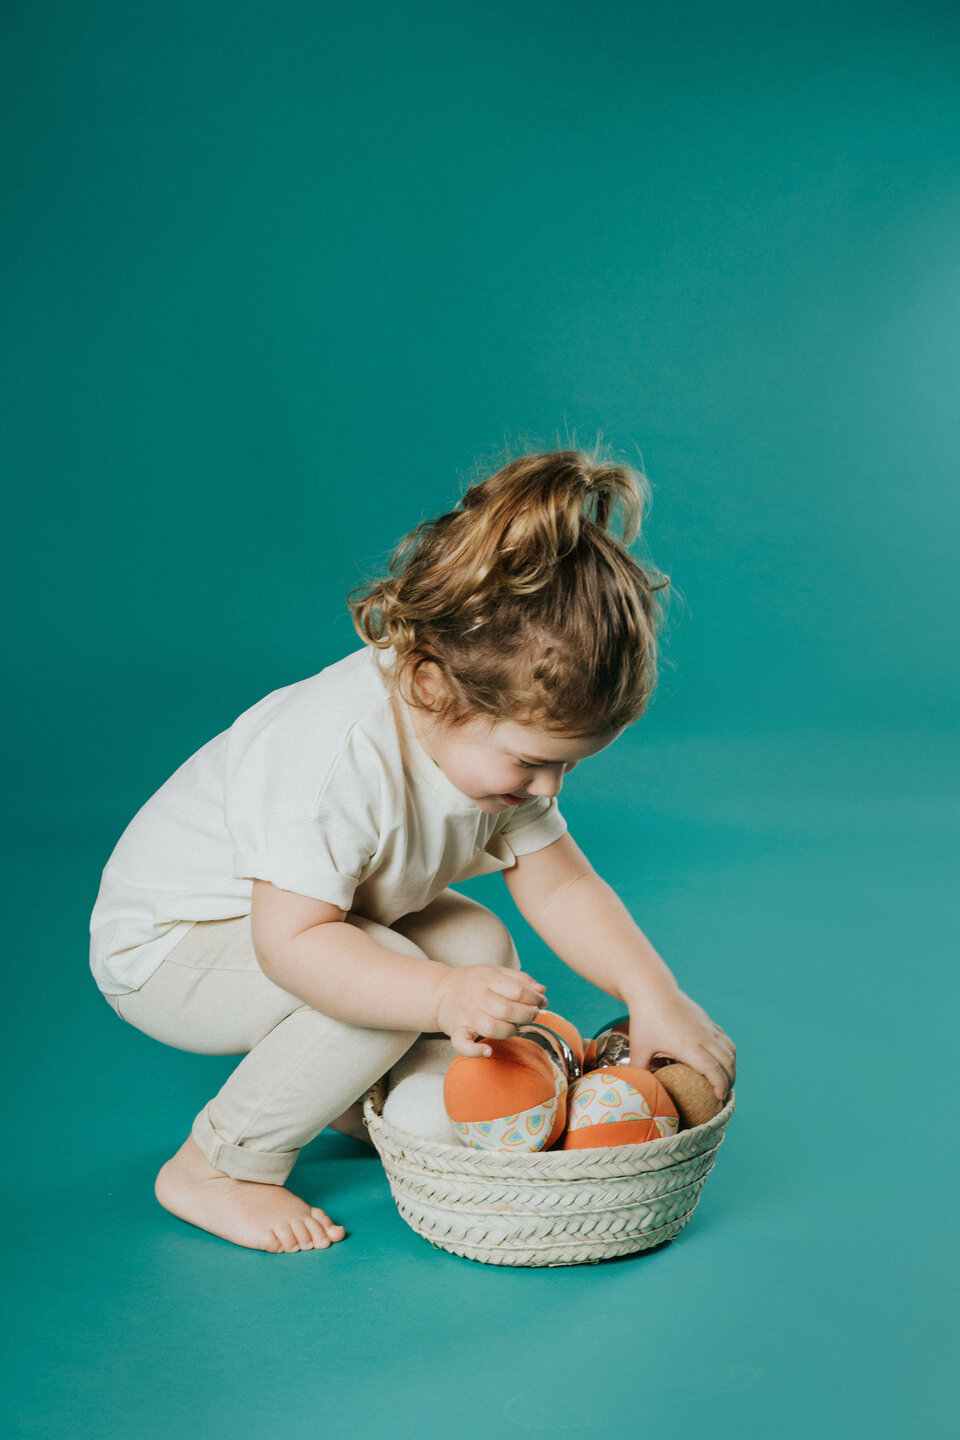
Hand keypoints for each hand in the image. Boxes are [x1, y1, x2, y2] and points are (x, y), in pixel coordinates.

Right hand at [434, 965, 547, 1057]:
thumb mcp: (496, 971)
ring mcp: (466, 1015)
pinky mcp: (457, 1031)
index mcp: (487, 978)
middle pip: (507, 1010)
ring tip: (515, 1025)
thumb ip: (521, 979)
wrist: (440, 992)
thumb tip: (541, 990)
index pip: (517, 990)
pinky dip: (475, 1050)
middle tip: (533, 1013)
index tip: (541, 1002)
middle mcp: (476, 997)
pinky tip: (488, 1050)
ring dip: (510, 1030)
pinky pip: (463, 1044)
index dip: (535, 998)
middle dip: (527, 1014)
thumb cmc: (475, 982)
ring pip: (491, 1028)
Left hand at [626, 984, 735, 1101]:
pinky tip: (721, 1061)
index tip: (718, 1098)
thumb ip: (638, 1071)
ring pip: (729, 1050)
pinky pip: (724, 1039)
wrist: (652, 988)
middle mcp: (703, 1036)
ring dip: (732, 1067)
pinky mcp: (706, 1020)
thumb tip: (635, 1089)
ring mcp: (707, 1027)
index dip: (720, 1085)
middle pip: (727, 1062)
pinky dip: (728, 1053)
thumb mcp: (638, 1047)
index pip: (713, 1070)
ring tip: (726, 1080)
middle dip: (730, 1081)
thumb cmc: (644, 1018)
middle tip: (723, 1095)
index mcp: (688, 1046)